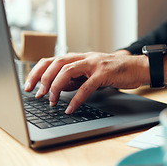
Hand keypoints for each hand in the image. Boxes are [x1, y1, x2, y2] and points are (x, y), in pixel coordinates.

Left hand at [24, 51, 148, 113]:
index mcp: (79, 57)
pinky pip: (86, 86)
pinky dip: (76, 98)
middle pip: (55, 62)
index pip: (52, 60)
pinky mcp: (104, 73)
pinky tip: (70, 108)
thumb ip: (76, 78)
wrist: (137, 67)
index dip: (38, 71)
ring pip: (67, 70)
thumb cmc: (115, 71)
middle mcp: (84, 57)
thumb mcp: (92, 73)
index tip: (29, 85)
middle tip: (36, 93)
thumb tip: (59, 87)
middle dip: (42, 78)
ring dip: (56, 87)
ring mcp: (94, 64)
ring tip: (52, 101)